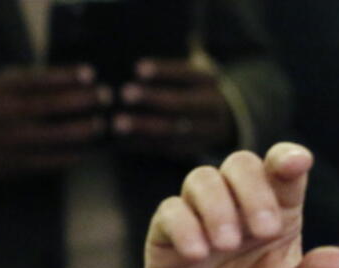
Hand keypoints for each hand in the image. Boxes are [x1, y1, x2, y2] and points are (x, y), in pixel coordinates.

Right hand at [0, 65, 109, 181]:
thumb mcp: (0, 85)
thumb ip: (32, 81)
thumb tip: (76, 80)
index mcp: (2, 90)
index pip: (37, 79)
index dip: (65, 76)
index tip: (90, 73)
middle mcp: (7, 114)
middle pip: (50, 106)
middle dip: (82, 101)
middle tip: (107, 96)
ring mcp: (13, 140)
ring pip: (55, 136)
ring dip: (83, 130)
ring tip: (101, 124)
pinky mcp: (18, 164)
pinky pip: (52, 160)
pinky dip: (73, 155)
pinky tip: (88, 150)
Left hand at [112, 59, 235, 157]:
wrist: (221, 117)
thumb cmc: (188, 84)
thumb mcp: (188, 66)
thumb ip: (171, 59)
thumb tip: (135, 47)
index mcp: (209, 80)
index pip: (187, 73)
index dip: (164, 71)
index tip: (138, 69)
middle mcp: (212, 106)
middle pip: (182, 104)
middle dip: (153, 99)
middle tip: (124, 94)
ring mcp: (206, 131)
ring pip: (175, 130)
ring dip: (144, 127)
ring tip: (117, 123)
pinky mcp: (194, 150)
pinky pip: (167, 149)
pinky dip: (144, 145)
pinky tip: (122, 141)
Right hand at [143, 143, 338, 267]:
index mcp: (279, 216)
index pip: (283, 172)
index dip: (288, 159)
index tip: (296, 163)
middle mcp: (240, 209)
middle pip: (241, 164)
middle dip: (253, 189)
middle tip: (264, 231)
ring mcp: (201, 220)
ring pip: (202, 179)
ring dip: (217, 205)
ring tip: (226, 245)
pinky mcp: (167, 240)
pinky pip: (169, 212)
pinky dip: (183, 226)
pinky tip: (198, 254)